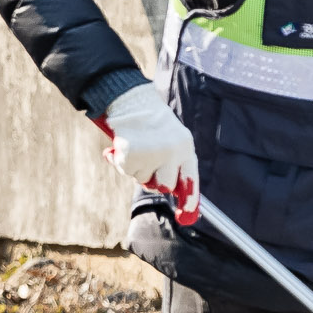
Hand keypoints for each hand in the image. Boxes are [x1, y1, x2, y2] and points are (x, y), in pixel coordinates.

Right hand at [102, 83, 199, 214]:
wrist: (131, 100)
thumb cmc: (152, 122)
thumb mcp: (171, 138)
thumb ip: (175, 162)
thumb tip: (174, 191)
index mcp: (185, 147)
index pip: (190, 178)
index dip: (189, 198)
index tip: (185, 213)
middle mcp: (171, 151)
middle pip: (165, 185)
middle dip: (156, 181)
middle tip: (149, 167)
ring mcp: (151, 154)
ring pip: (143, 179)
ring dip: (137, 168)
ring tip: (137, 147)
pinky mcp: (132, 154)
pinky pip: (127, 171)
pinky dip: (122, 162)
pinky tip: (123, 146)